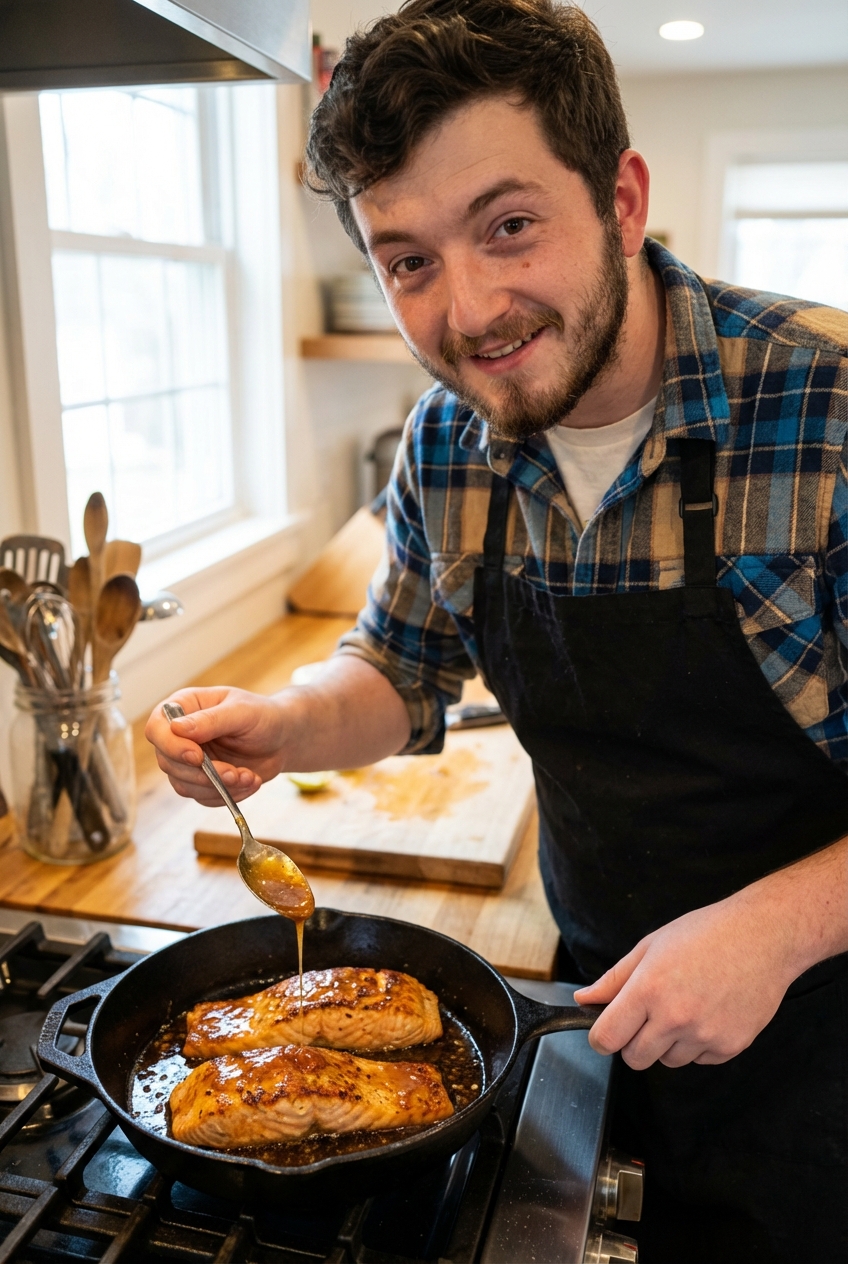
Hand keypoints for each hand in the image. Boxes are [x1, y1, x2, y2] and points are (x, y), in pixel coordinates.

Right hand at [145, 687, 286, 805]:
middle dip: (203, 773)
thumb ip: (211, 720)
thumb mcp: (242, 712)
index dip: (171, 746)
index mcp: (184, 707)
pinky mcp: (201, 781)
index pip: (157, 728)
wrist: (282, 739)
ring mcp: (188, 760)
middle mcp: (180, 735)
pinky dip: (227, 795)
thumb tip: (177, 729)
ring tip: (248, 777)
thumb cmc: (263, 716)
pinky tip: (249, 782)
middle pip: (167, 762)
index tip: (197, 757)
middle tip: (234, 773)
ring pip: (183, 784)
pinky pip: (202, 797)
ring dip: (217, 787)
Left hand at [573, 892, 796, 1069]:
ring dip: (668, 1043)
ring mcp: (705, 1035)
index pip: (607, 1038)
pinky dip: (698, 1044)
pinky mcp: (730, 1047)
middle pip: (634, 1058)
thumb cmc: (707, 933)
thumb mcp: (651, 946)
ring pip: (667, 1061)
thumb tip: (584, 999)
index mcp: (649, 989)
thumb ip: (614, 979)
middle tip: (649, 1014)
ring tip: (685, 1006)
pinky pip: (699, 1060)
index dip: (601, 1037)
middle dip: (633, 1041)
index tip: (606, 1031)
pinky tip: (708, 1012)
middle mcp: (675, 1017)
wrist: (763, 937)